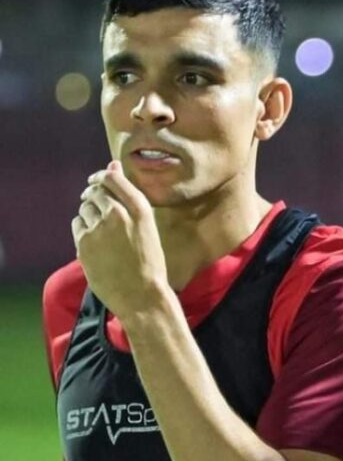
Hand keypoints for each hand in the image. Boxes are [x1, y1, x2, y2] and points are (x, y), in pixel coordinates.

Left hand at [71, 161, 168, 318]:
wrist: (141, 294)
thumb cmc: (148, 261)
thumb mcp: (146, 225)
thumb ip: (128, 195)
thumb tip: (112, 165)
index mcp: (139, 208)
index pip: (111, 177)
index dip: (101, 176)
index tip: (98, 181)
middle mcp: (118, 213)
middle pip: (95, 191)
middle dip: (94, 196)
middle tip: (99, 210)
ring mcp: (99, 227)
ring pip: (85, 207)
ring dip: (89, 213)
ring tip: (103, 232)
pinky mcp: (84, 242)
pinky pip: (77, 224)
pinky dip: (83, 228)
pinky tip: (95, 242)